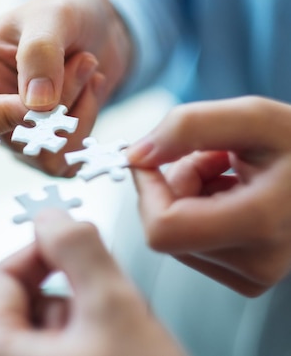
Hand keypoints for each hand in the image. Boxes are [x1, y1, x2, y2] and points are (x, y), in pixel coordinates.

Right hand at [0, 0, 131, 175]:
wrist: (100, 22)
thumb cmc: (66, 9)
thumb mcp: (52, 14)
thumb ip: (40, 53)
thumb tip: (37, 106)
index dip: (1, 117)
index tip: (43, 98)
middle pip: (12, 137)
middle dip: (56, 106)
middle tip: (83, 60)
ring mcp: (19, 128)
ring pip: (43, 151)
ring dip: (76, 113)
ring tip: (87, 66)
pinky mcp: (48, 141)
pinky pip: (66, 156)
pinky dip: (87, 123)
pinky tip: (92, 88)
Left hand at [0, 210, 182, 355]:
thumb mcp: (114, 311)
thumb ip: (79, 251)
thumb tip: (53, 217)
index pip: (1, 276)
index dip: (44, 251)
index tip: (73, 243)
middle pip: (22, 306)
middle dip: (71, 298)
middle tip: (106, 310)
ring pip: (42, 333)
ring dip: (82, 327)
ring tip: (117, 348)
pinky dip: (83, 350)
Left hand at [127, 96, 290, 295]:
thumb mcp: (253, 117)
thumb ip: (188, 127)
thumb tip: (136, 156)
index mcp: (260, 224)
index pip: (162, 228)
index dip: (147, 190)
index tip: (153, 157)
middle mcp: (256, 263)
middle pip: (165, 227)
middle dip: (175, 184)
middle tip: (214, 157)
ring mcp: (252, 276)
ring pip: (176, 234)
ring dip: (189, 194)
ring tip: (231, 172)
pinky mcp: (247, 278)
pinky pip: (192, 243)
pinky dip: (200, 211)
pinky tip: (234, 192)